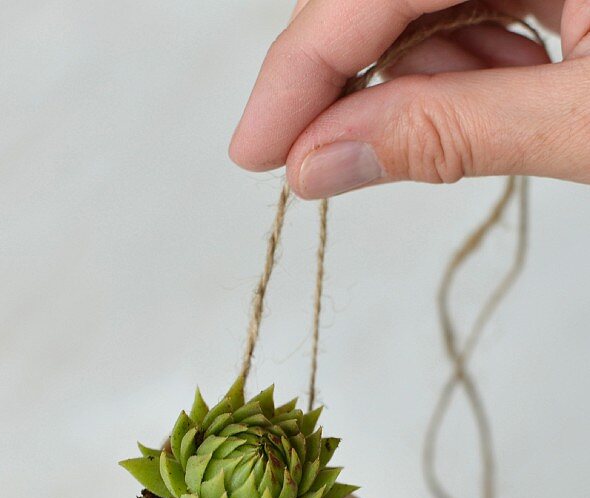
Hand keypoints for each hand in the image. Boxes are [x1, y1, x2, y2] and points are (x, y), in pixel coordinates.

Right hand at [229, 1, 589, 195]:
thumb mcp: (581, 127)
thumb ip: (452, 133)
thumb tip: (319, 162)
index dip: (305, 64)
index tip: (257, 149)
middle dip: (356, 77)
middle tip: (324, 160)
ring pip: (427, 3)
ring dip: (425, 78)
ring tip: (465, 133)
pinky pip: (480, 6)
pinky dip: (472, 69)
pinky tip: (499, 103)